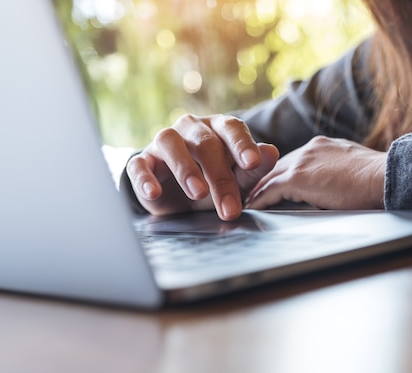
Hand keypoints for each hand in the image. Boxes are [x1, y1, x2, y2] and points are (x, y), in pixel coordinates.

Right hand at [126, 114, 278, 219]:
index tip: (253, 163)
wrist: (178, 195)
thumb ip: (253, 169)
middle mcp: (191, 128)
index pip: (232, 128)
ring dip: (185, 168)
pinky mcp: (143, 161)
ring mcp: (164, 142)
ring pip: (171, 143)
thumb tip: (271, 152)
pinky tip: (154, 192)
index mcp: (218, 128)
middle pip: (205, 143)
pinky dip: (145, 178)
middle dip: (219, 176)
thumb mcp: (237, 179)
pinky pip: (140, 165)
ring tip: (198, 192)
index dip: (242, 144)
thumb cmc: (214, 180)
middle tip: (230, 207)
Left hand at [245, 136, 385, 209]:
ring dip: (257, 190)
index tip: (273, 185)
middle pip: (277, 166)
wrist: (384, 177)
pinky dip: (260, 200)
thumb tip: (335, 189)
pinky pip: (270, 190)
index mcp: (323, 146)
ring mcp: (303, 161)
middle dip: (263, 180)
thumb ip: (338, 174)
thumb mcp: (355, 171)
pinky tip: (253, 208)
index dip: (282, 174)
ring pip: (269, 176)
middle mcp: (310, 149)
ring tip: (247, 203)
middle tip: (251, 193)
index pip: (295, 160)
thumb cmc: (378, 180)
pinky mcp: (299, 178)